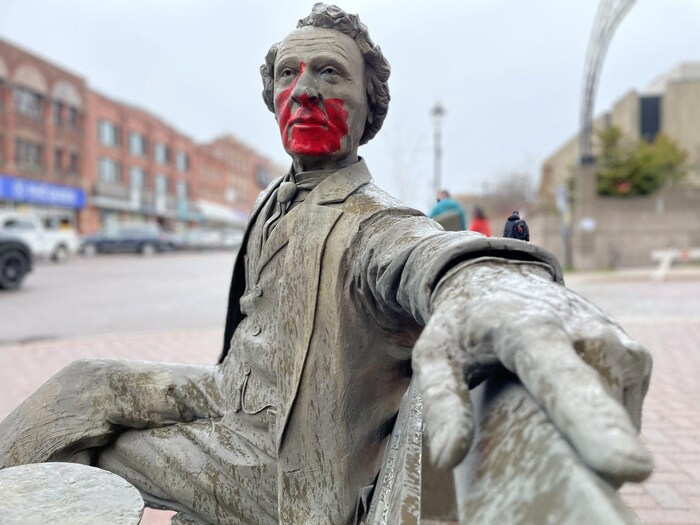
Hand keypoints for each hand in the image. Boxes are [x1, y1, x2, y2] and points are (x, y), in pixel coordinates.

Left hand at [412, 260, 652, 482]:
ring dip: (584, 438)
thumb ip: (440, 400)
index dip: (594, 428)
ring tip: (539, 404)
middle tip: (533, 429)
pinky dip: (597, 424)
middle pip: (600, 419)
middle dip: (584, 452)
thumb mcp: (436, 354)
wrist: (499, 278)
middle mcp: (588, 334)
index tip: (630, 468)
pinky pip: (622, 416)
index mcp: (533, 331)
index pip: (565, 382)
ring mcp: (619, 345)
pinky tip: (565, 401)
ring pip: (614, 425)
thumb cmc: (463, 324)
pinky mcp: (636, 357)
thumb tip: (445, 459)